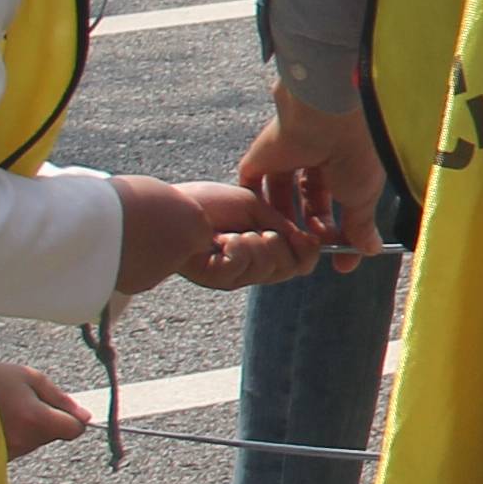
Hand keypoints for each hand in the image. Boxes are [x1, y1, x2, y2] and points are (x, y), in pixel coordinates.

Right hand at [0, 349, 93, 459]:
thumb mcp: (27, 377)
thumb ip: (59, 397)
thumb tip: (85, 416)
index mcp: (35, 419)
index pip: (74, 430)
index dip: (73, 418)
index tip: (63, 408)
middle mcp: (24, 441)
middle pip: (53, 435)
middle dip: (47, 419)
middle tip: (23, 400)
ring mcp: (8, 453)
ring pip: (34, 441)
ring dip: (29, 427)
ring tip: (5, 408)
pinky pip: (17, 446)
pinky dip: (13, 434)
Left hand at [113, 177, 311, 297]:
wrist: (171, 210)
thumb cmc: (209, 203)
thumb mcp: (255, 207)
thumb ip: (283, 225)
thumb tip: (311, 241)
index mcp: (262, 246)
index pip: (300, 260)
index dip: (308, 251)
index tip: (307, 236)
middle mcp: (253, 264)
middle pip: (292, 269)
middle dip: (282, 246)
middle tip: (262, 233)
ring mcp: (237, 275)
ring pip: (272, 268)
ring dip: (257, 245)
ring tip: (234, 235)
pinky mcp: (221, 280)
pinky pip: (246, 267)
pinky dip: (237, 249)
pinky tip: (221, 241)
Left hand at [235, 83, 389, 259]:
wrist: (325, 117)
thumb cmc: (353, 153)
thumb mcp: (362, 196)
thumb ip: (361, 225)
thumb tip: (370, 251)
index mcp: (343, 164)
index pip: (338, 202)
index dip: (340, 230)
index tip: (342, 257)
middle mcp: (314, 160)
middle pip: (308, 201)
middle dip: (311, 228)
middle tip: (312, 252)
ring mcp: (285, 158)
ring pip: (280, 196)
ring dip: (284, 222)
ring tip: (287, 245)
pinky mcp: (259, 157)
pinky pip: (253, 186)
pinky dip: (256, 206)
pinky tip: (261, 226)